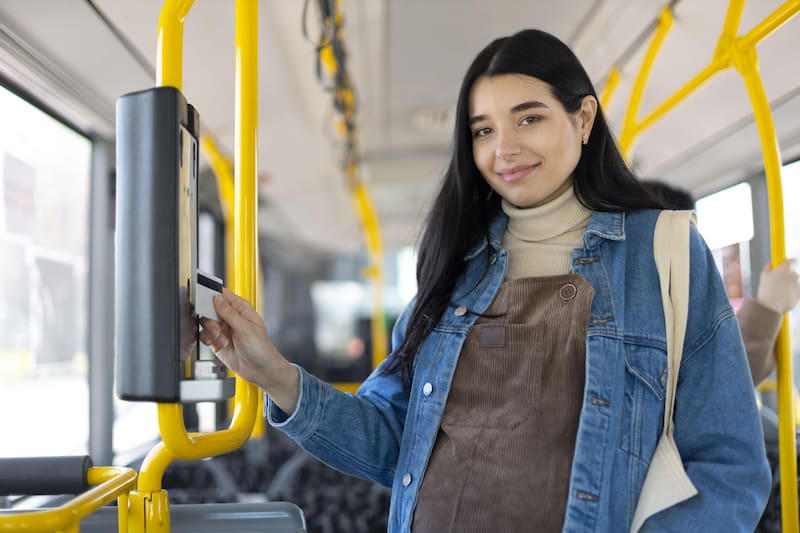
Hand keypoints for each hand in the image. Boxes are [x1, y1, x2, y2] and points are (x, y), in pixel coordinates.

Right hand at [200, 288, 299, 412]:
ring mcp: (223, 328)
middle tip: (218, 328)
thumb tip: (217, 298)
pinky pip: (205, 335)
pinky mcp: (217, 340)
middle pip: (210, 308)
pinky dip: (209, 340)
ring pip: (206, 322)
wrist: (260, 370)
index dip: (212, 296)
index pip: (222, 295)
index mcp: (241, 308)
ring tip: (223, 339)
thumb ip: (229, 313)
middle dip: (211, 319)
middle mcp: (231, 316)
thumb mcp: (245, 329)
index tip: (207, 303)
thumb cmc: (261, 349)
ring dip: (211, 331)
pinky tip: (220, 344)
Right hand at [757, 259, 799, 313]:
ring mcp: (799, 284)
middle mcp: (794, 274)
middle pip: (794, 273)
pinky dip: (793, 293)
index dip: (790, 263)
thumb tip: (770, 264)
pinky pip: (797, 291)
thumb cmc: (766, 291)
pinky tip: (785, 297)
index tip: (787, 266)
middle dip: (788, 277)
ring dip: (791, 285)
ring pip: (796, 283)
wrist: (771, 306)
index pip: (793, 260)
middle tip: (780, 284)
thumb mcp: (763, 276)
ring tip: (781, 292)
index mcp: (785, 268)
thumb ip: (768, 267)